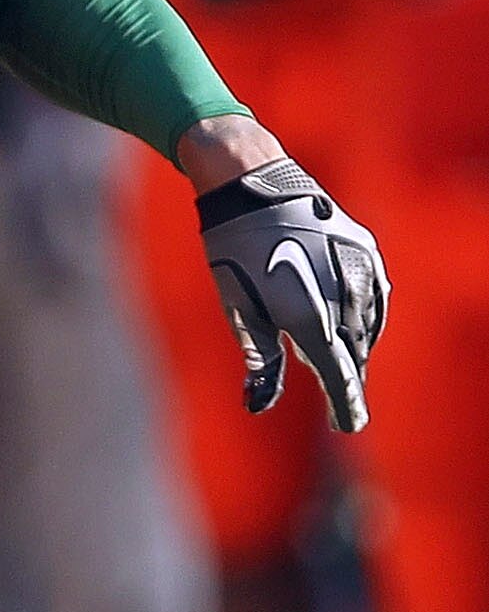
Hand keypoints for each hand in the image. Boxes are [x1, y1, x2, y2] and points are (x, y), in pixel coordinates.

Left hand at [194, 154, 387, 434]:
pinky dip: (366, 318)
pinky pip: (375, 298)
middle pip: (353, 353)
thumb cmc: (235, 250)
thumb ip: (259, 358)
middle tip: (345, 403)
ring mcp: (359, 270)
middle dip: (348, 377)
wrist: (254, 185)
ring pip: (366, 326)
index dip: (345, 403)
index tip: (349, 426)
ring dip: (356, 348)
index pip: (337, 374)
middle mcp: (341, 296)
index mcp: (309, 316)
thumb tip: (258, 405)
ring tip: (347, 366)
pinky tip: (357, 328)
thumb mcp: (239, 309)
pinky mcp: (365, 250)